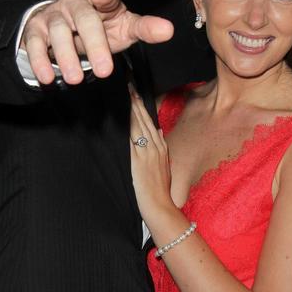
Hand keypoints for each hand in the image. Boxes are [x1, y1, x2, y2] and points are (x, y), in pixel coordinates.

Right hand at [21, 0, 173, 85]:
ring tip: (75, 79)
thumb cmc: (98, 27)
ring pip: (59, 31)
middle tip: (104, 71)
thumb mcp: (123, 28)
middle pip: (84, 18)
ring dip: (66, 56)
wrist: (62, 29)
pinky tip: (46, 78)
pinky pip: (35, 43)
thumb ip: (144, 29)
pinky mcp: (35, 29)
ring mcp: (53, 14)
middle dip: (94, 44)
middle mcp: (74, 2)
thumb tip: (169, 30)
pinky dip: (39, 60)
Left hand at [129, 90, 173, 225]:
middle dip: (137, 102)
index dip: (143, 108)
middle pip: (146, 119)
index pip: (151, 122)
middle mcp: (157, 146)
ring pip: (141, 125)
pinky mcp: (140, 158)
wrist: (160, 205)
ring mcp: (149, 151)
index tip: (136, 95)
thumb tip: (159, 132)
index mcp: (162, 148)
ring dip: (134, 108)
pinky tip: (126, 115)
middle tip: (130, 86)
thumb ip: (161, 149)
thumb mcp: (164, 166)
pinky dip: (131, 124)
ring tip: (128, 93)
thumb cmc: (160, 190)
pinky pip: (135, 137)